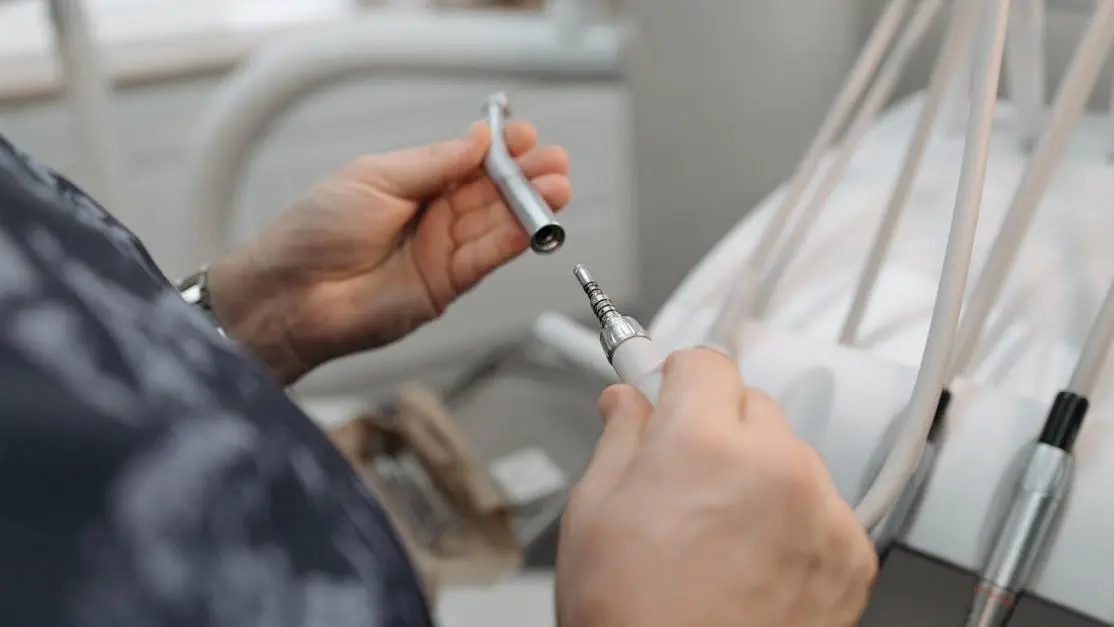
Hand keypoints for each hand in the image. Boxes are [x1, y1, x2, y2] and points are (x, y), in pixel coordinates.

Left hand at [208, 121, 570, 382]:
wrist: (293, 292)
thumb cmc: (315, 231)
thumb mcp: (375, 177)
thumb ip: (432, 163)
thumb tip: (477, 140)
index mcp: (412, 182)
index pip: (468, 161)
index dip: (500, 149)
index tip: (526, 136)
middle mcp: (432, 215)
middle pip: (491, 192)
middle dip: (526, 176)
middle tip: (555, 163)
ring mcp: (441, 250)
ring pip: (497, 224)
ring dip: (529, 207)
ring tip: (557, 189)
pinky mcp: (446, 285)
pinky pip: (487, 258)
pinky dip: (512, 241)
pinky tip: (533, 225)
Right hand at [556, 349, 876, 626]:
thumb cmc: (633, 620)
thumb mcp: (593, 516)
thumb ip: (618, 439)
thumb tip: (626, 402)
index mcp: (703, 443)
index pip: (704, 361)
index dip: (674, 378)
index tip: (663, 392)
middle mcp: (775, 466)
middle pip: (751, 402)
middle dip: (717, 426)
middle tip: (684, 474)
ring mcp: (822, 511)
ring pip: (790, 452)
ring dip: (760, 471)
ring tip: (719, 530)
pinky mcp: (851, 554)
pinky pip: (823, 503)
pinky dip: (794, 518)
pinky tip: (755, 558)